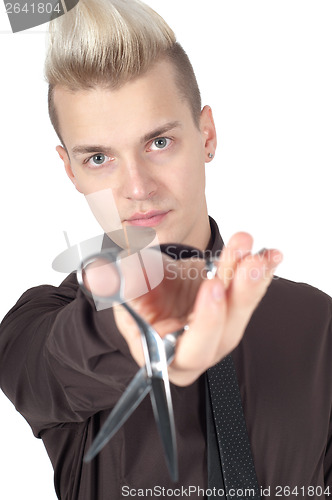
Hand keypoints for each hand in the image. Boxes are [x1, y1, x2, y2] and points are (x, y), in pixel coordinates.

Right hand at [111, 232, 281, 385]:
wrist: (156, 285)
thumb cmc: (138, 296)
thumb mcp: (125, 290)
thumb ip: (116, 283)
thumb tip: (97, 275)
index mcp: (169, 356)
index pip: (190, 349)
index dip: (205, 322)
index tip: (212, 286)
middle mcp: (201, 349)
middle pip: (225, 330)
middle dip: (237, 295)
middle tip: (244, 262)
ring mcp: (221, 331)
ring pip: (241, 309)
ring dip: (250, 279)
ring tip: (254, 250)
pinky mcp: (234, 310)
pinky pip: (250, 292)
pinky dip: (260, 272)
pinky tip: (270, 254)